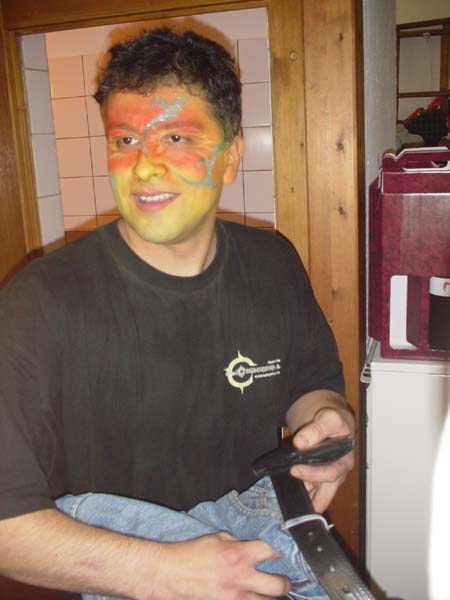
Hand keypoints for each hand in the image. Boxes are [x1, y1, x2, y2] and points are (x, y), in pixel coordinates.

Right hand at [145, 532, 290, 599]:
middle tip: (284, 577)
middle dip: (285, 582)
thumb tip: (254, 546)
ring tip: (268, 588)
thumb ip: (239, 542)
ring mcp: (235, 598)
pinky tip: (252, 595)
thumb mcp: (217, 538)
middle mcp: (241, 578)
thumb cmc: (191, 553)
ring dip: (269, 595)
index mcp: (239, 555)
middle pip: (279, 586)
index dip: (284, 547)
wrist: (170, 574)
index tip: (289, 547)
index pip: (272, 550)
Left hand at [289, 407, 354, 512]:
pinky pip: (310, 490)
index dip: (313, 474)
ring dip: (306, 498)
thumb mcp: (330, 419)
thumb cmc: (335, 424)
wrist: (333, 425)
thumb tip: (301, 442)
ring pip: (318, 495)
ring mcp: (326, 478)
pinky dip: (302, 493)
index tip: (295, 469)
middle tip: (293, 491)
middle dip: (312, 497)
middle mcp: (337, 473)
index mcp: (344, 461)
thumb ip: (317, 429)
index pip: (331, 473)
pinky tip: (291, 494)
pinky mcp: (317, 479)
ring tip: (291, 499)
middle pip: (326, 493)